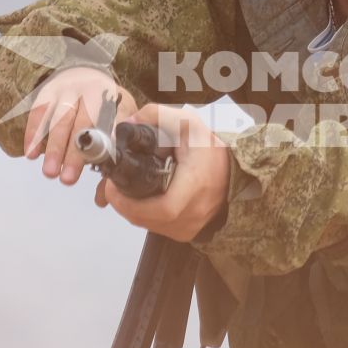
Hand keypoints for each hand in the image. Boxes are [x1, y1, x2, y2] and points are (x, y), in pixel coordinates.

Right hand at [24, 67, 136, 184]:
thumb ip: (117, 132)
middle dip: (70, 153)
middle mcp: (81, 89)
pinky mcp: (45, 92)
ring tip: (49, 172)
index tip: (91, 166)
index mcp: (103, 93)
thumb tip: (113, 161)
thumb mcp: (119, 109)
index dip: (94, 146)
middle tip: (66, 179)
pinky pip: (37, 114)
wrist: (85, 69)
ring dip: (51, 148)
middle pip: (75, 123)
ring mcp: (61, 90)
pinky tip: (31, 154)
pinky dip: (33, 134)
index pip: (97, 122)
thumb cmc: (105, 98)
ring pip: (55, 119)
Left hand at [95, 103, 229, 242]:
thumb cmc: (210, 148)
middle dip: (124, 205)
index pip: (163, 208)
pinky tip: (142, 202)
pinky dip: (145, 217)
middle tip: (112, 188)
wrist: (235, 170)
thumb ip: (157, 115)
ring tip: (123, 192)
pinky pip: (159, 229)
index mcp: (195, 185)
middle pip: (149, 219)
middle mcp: (195, 212)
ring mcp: (192, 226)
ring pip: (151, 227)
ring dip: (132, 212)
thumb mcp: (187, 122)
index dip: (132, 204)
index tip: (114, 188)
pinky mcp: (188, 232)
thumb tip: (128, 124)